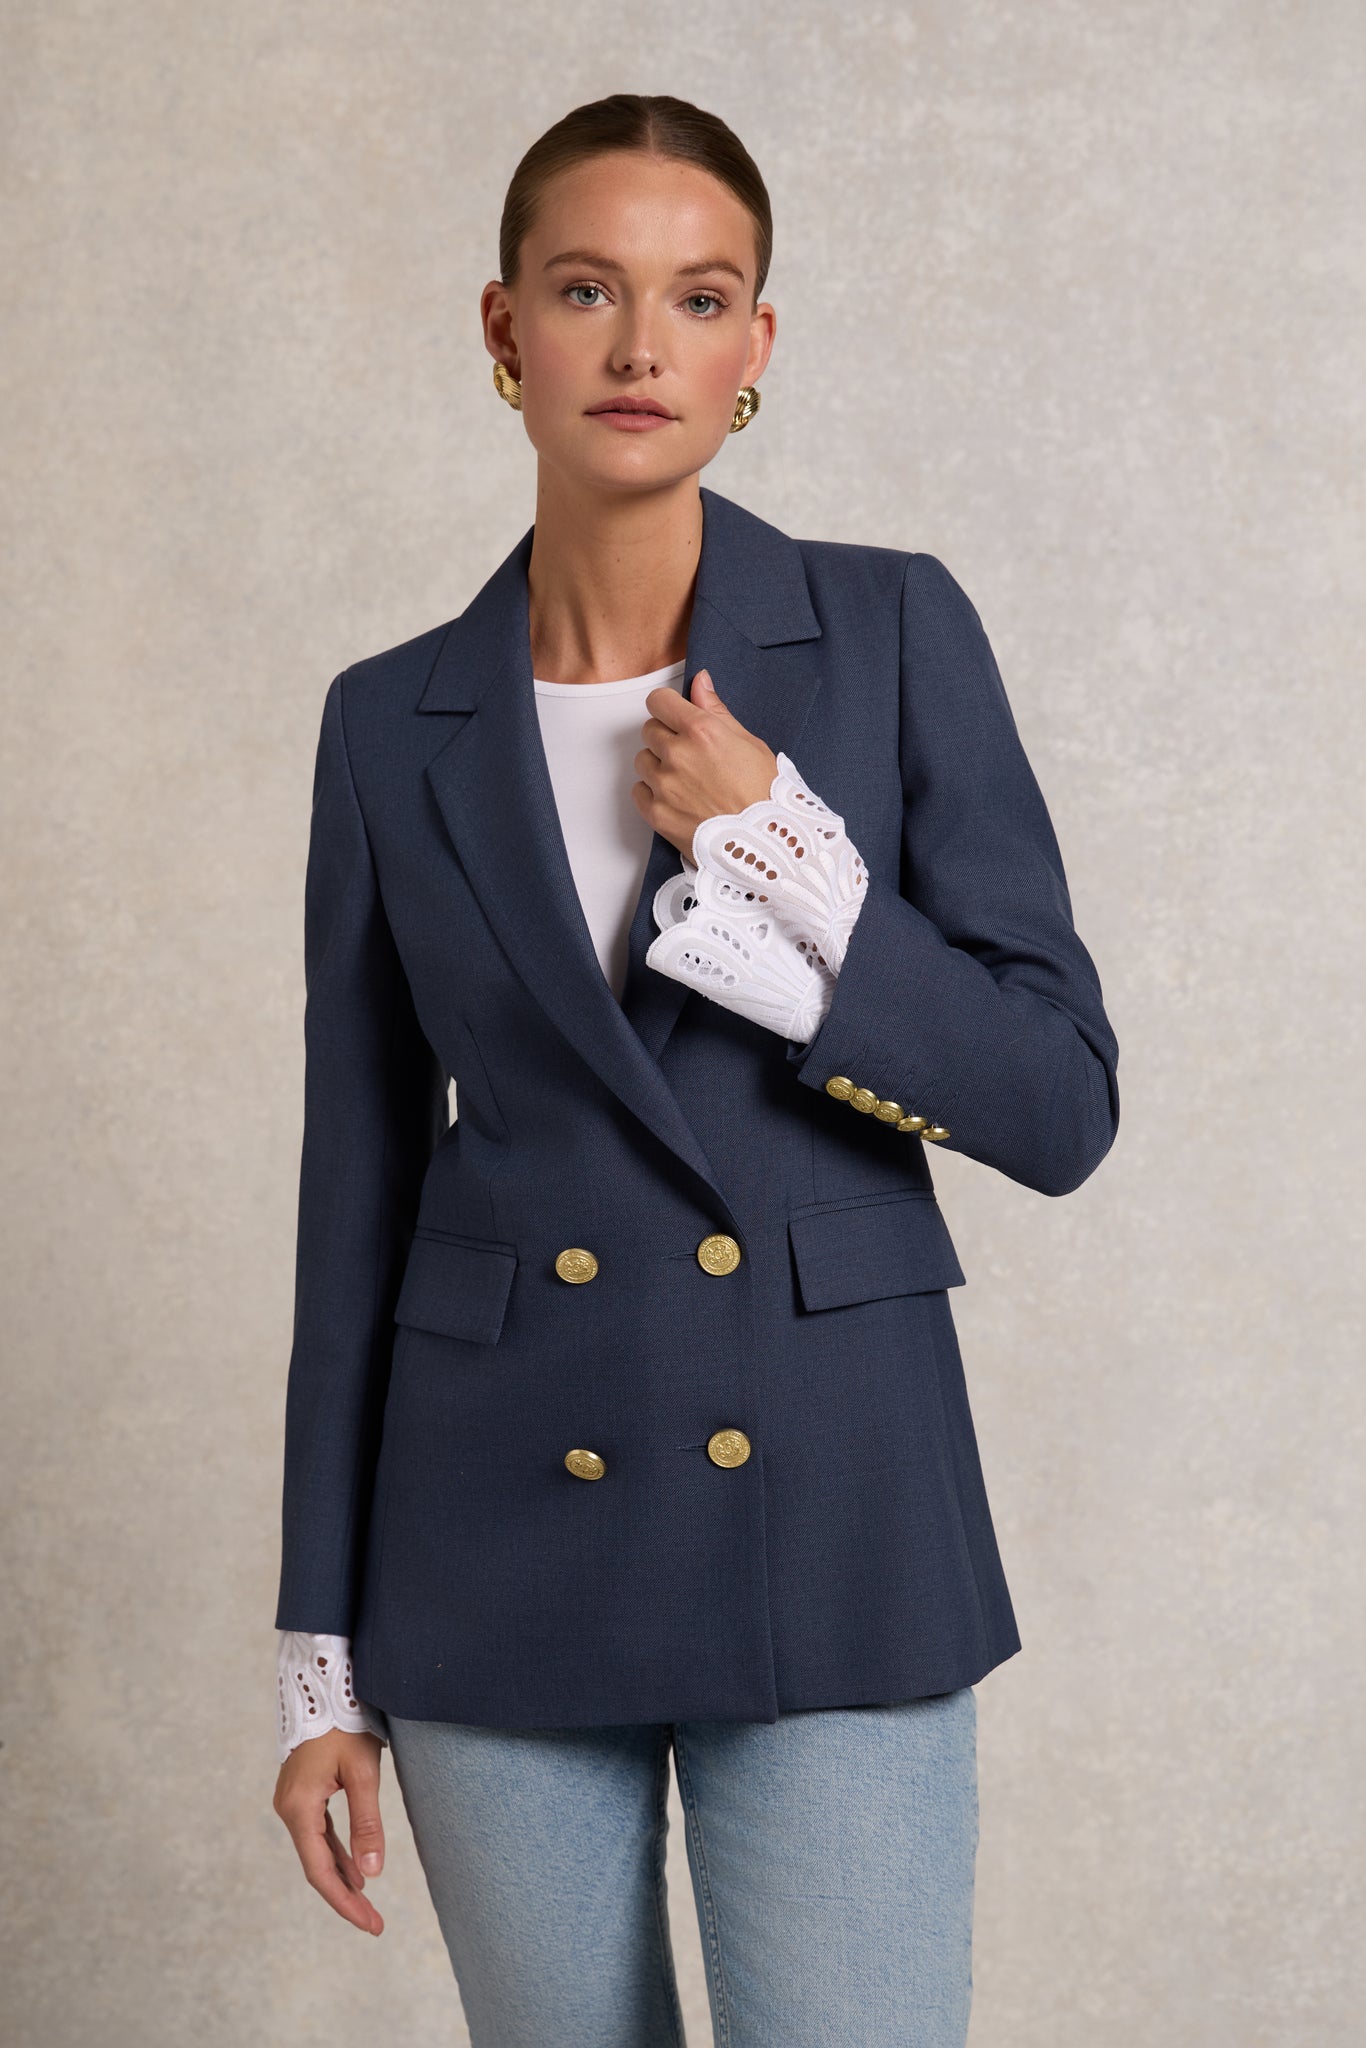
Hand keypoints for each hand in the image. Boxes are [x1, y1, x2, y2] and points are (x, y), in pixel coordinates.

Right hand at [273, 1728, 387, 1934]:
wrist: (321, 1685)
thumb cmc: (345, 1724)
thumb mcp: (364, 1773)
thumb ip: (367, 1825)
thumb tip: (372, 1874)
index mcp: (299, 1809)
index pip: (321, 1871)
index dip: (344, 1902)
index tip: (370, 1924)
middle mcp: (288, 1809)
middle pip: (317, 1866)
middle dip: (345, 1896)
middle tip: (375, 1923)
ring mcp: (292, 1801)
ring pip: (317, 1851)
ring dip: (342, 1876)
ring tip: (368, 1903)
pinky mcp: (301, 1793)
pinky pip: (318, 1832)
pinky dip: (336, 1852)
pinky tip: (355, 1869)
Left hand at [632, 670, 778, 860]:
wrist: (767, 846)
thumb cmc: (766, 796)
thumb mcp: (750, 743)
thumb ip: (716, 710)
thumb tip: (700, 681)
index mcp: (702, 731)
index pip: (659, 701)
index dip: (668, 707)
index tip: (676, 716)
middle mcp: (678, 755)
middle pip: (649, 730)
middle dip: (666, 737)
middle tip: (691, 755)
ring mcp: (664, 785)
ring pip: (643, 760)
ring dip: (659, 765)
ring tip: (686, 781)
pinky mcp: (657, 814)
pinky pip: (639, 791)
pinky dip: (652, 792)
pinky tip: (677, 799)